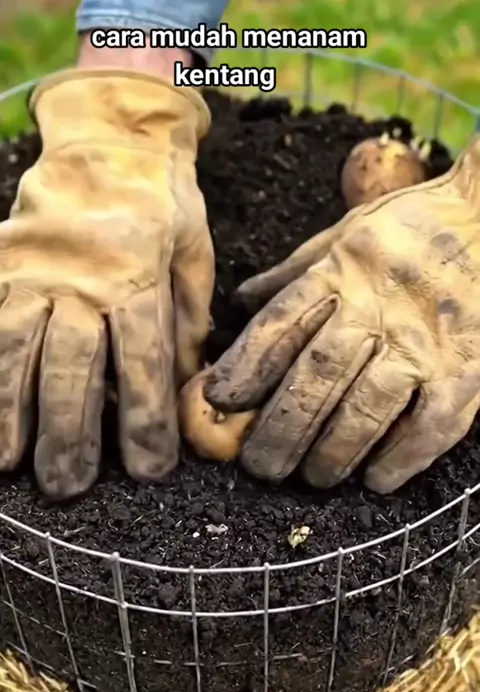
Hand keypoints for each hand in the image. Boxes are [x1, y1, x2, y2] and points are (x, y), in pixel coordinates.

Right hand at [0, 69, 213, 497]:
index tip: (146, 470)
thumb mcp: (195, 256)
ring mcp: (34, 270)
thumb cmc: (162, 204)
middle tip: (67, 486)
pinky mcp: (2, 262)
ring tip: (8, 464)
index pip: (142, 364)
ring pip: (16, 349)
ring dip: (10, 411)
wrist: (110, 136)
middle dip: (68, 433)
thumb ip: (188, 324)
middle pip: (72, 367)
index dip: (144, 422)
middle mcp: (82, 278)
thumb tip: (187, 389)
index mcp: (140, 278)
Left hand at [204, 142, 479, 492]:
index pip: (280, 325)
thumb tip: (243, 303)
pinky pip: (431, 425)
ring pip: (368, 408)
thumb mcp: (347, 234)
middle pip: (318, 376)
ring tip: (314, 476)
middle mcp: (381, 307)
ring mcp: (426, 342)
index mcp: (343, 271)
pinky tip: (377, 479)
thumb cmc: (416, 229)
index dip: (245, 368)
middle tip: (261, 466)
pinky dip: (403, 458)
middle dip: (282, 428)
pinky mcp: (468, 370)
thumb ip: (296, 273)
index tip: (220, 401)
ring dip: (334, 451)